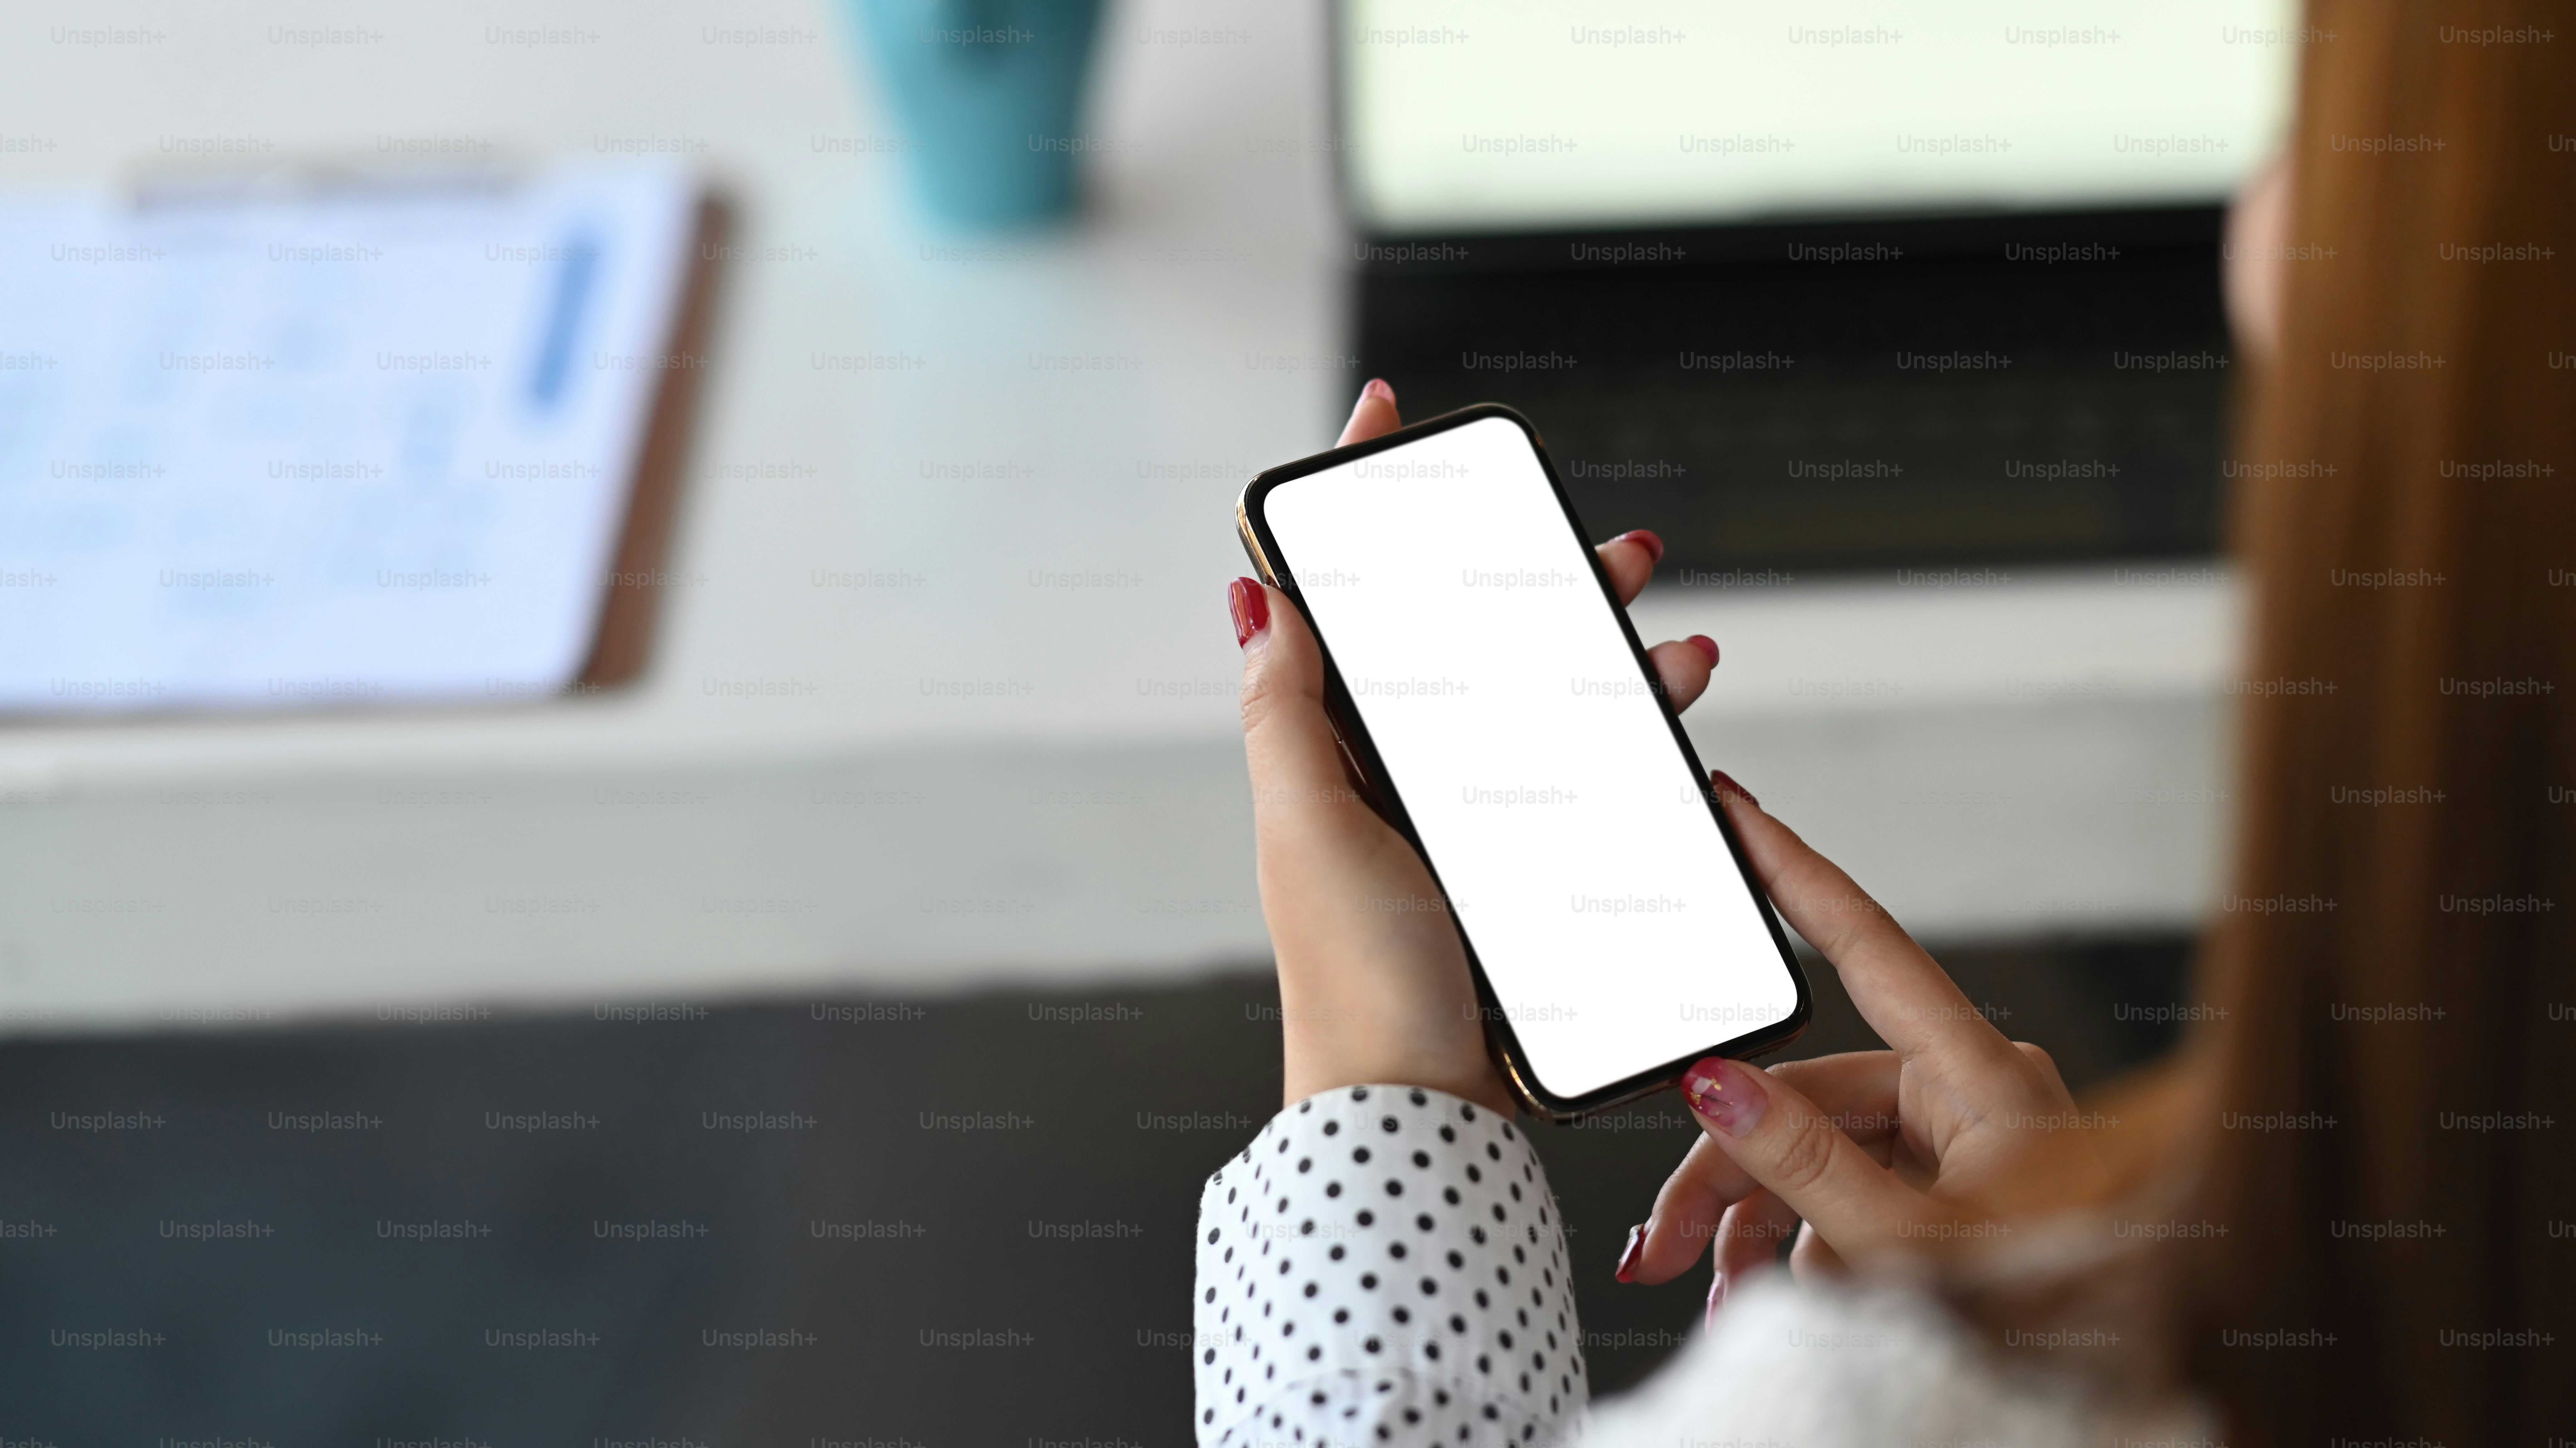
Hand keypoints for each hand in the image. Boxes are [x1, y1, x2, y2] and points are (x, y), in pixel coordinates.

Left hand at [1230, 380, 1722, 1114]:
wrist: (1421, 1105)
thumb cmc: (1355, 978)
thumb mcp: (1307, 829)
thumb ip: (1284, 713)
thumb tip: (1253, 596)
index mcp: (1331, 750)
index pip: (1341, 599)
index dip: (1360, 501)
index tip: (1387, 412)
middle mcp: (1397, 773)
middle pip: (1469, 636)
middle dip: (1538, 575)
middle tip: (1606, 543)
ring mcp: (1466, 819)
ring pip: (1545, 699)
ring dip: (1610, 653)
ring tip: (1673, 635)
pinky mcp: (1524, 868)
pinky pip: (1586, 777)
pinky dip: (1635, 741)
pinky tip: (1679, 725)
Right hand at [1619, 792, 2105, 1300]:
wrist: (2124, 1375)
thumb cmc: (2066, 1311)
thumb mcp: (1910, 1244)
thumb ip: (1804, 1163)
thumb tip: (1720, 1084)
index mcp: (1981, 1077)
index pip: (1864, 943)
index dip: (1791, 869)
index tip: (1737, 809)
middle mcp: (1970, 1097)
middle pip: (1807, 1096)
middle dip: (1725, 1175)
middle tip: (1662, 1246)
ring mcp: (1961, 1148)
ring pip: (1817, 1156)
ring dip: (1756, 1228)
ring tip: (1723, 1293)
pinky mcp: (1951, 1195)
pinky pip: (1850, 1196)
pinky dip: (1801, 1246)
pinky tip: (1772, 1292)